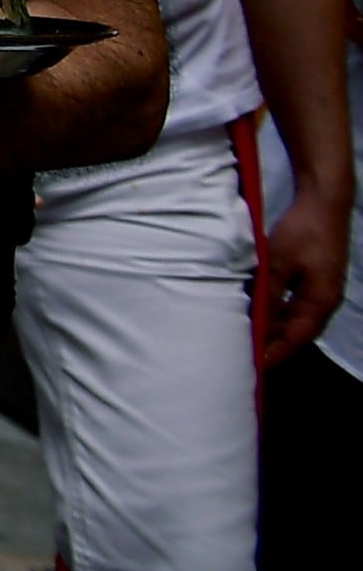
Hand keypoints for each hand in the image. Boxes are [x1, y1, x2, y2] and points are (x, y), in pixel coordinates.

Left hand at [267, 178, 350, 366]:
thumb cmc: (303, 232)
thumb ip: (268, 293)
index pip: (296, 339)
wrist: (323, 203)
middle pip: (297, 333)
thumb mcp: (278, 262)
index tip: (255, 367)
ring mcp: (320, 290)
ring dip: (274, 329)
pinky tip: (259, 312)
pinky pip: (294, 304)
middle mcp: (324, 301)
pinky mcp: (314, 278)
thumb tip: (256, 320)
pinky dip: (277, 312)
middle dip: (273, 345)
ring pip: (294, 319)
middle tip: (246, 356)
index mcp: (320, 302)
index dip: (275, 353)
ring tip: (249, 338)